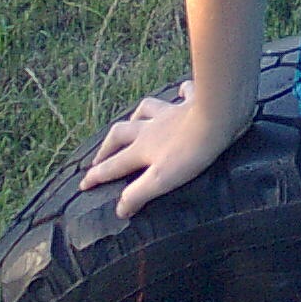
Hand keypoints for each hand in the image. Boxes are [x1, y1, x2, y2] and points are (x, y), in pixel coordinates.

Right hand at [79, 81, 252, 220]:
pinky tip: (182, 91)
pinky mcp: (192, 101)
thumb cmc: (190, 152)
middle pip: (120, 134)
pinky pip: (184, 92)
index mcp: (142, 149)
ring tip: (133, 121)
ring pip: (146, 109)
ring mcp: (171, 112)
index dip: (97, 176)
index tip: (83, 185)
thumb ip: (138, 194)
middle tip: (99, 156)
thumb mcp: (161, 180)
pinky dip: (181, 92)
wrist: (217, 116)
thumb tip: (119, 210)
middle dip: (107, 146)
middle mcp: (151, 128)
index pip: (113, 165)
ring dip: (136, 116)